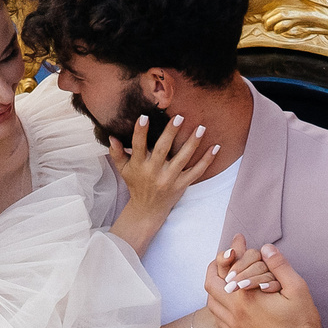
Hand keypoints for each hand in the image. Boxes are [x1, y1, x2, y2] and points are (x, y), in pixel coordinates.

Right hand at [108, 115, 221, 255]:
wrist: (147, 210)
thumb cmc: (135, 185)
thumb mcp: (123, 170)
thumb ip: (117, 153)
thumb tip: (111, 136)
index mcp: (139, 166)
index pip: (137, 146)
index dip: (140, 132)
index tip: (144, 117)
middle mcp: (154, 172)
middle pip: (162, 150)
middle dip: (170, 133)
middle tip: (179, 117)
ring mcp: (169, 179)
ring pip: (182, 159)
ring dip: (192, 143)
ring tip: (201, 128)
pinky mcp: (182, 185)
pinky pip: (196, 172)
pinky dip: (207, 161)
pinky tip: (216, 147)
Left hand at [206, 239, 327, 327]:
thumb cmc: (302, 323)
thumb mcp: (297, 288)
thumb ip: (280, 265)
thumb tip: (266, 248)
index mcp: (246, 298)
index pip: (229, 267)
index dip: (233, 250)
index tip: (239, 241)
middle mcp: (234, 312)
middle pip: (211, 282)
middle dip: (217, 265)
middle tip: (228, 256)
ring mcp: (233, 326)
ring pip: (211, 300)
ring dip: (215, 285)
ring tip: (227, 275)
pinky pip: (217, 317)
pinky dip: (218, 302)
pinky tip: (229, 297)